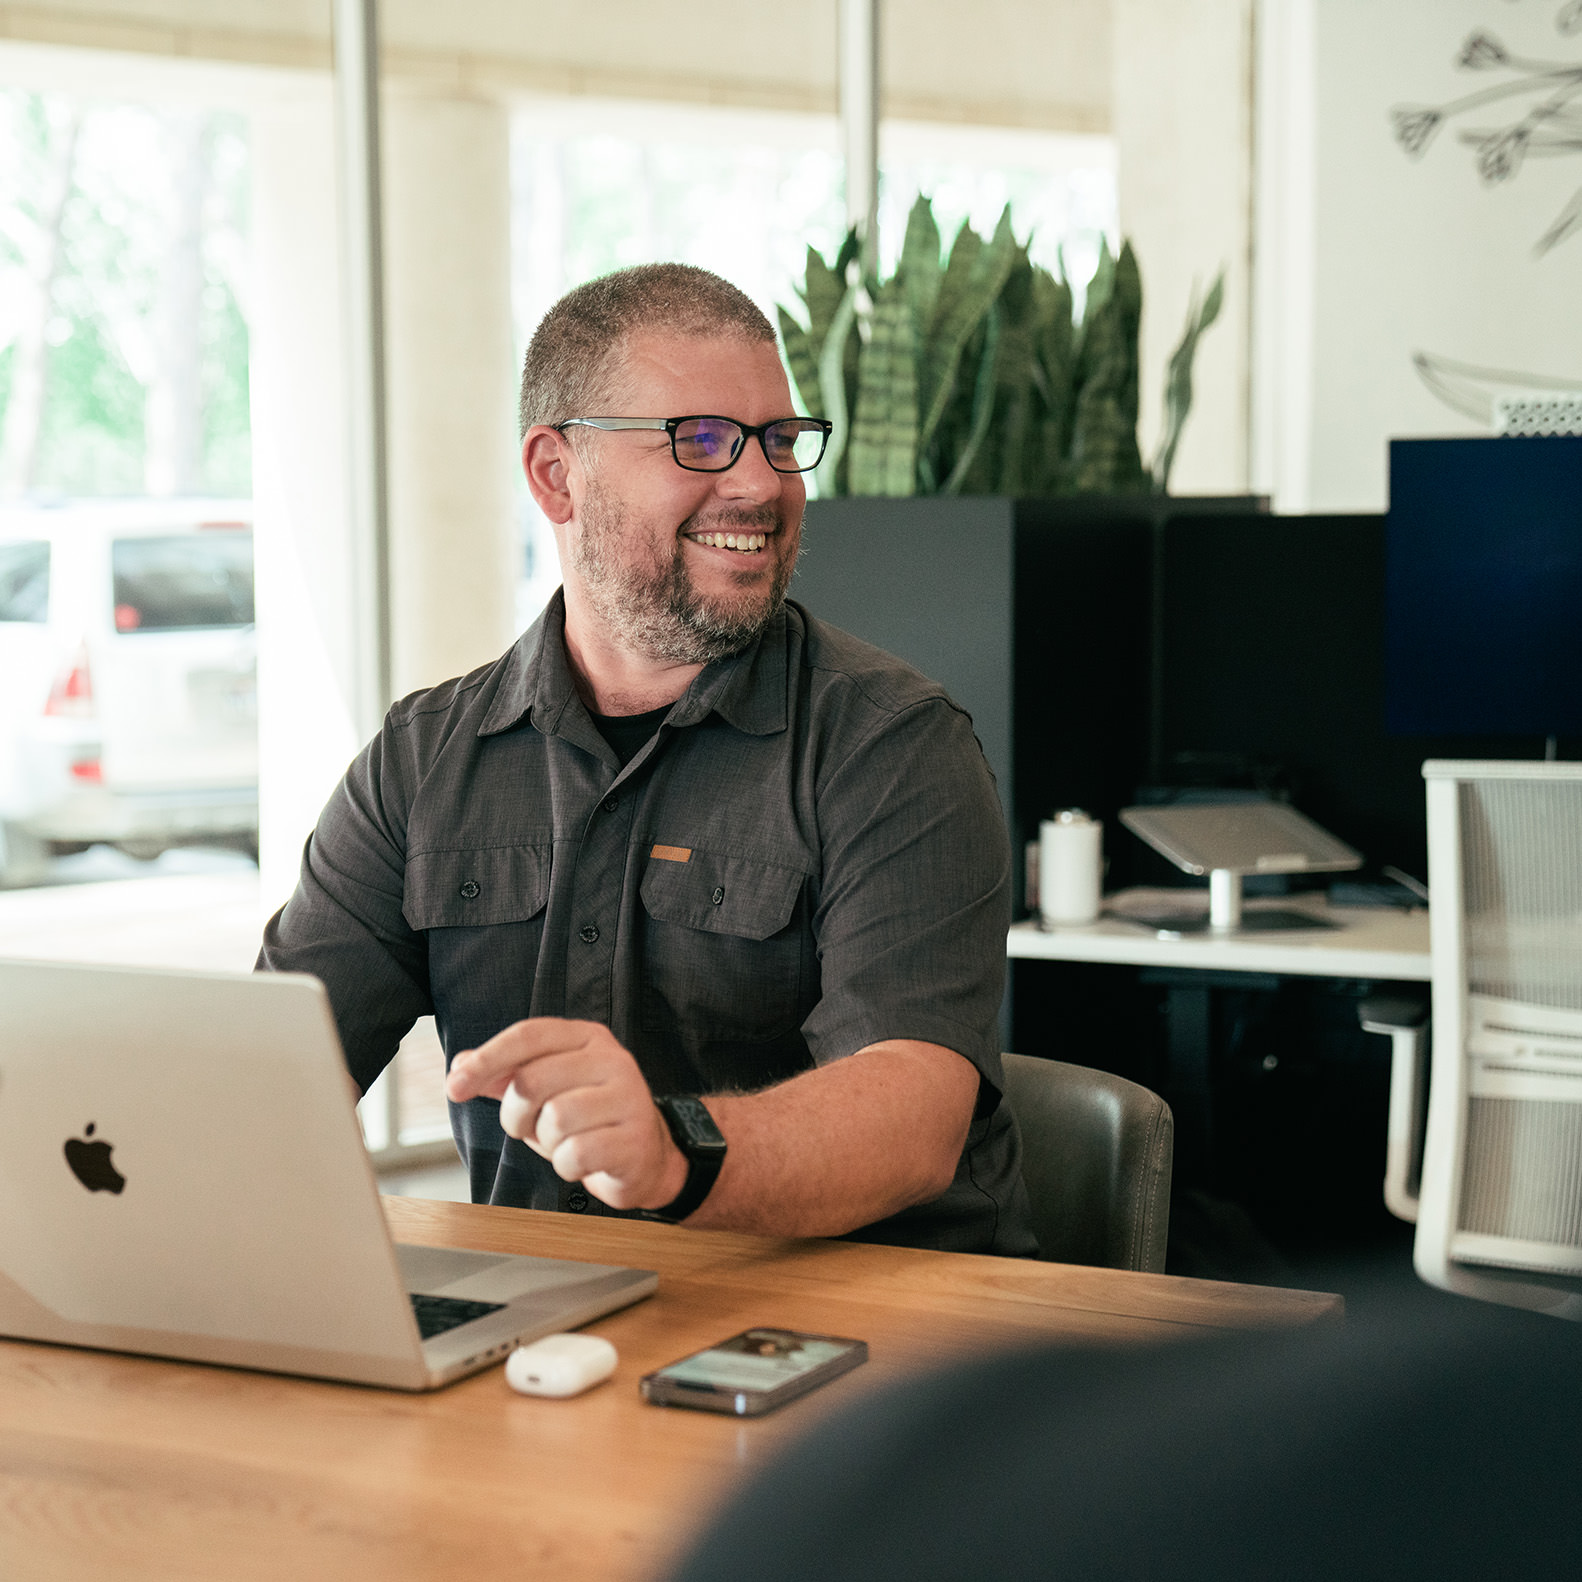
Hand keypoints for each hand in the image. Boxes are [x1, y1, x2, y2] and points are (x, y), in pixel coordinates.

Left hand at [444, 1018, 687, 1211]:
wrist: (645, 1157)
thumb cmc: (588, 1119)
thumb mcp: (546, 1090)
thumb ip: (505, 1075)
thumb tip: (460, 1066)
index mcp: (588, 1037)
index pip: (528, 1035)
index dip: (486, 1060)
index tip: (454, 1087)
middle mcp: (612, 1060)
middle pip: (532, 1081)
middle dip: (516, 1115)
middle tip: (528, 1128)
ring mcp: (629, 1098)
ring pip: (554, 1119)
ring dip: (545, 1143)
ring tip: (563, 1143)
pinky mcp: (635, 1139)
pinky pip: (575, 1154)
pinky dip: (566, 1166)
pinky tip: (582, 1161)